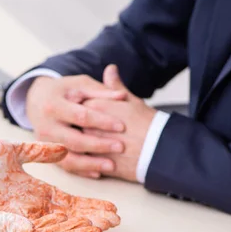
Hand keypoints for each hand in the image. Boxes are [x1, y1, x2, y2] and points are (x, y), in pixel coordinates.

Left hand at [0, 138, 119, 230]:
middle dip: (90, 221)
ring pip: (54, 230)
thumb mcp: (11, 151)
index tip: (110, 209)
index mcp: (33, 191)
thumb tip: (63, 149)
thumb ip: (37, 151)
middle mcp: (29, 208)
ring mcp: (18, 219)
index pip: (67, 202)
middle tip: (113, 222)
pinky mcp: (6, 229)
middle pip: (66, 218)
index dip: (88, 206)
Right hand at [0, 191, 102, 231]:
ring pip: (48, 228)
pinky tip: (69, 212)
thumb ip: (0, 224)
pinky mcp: (5, 218)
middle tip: (108, 223)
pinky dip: (54, 215)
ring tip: (98, 216)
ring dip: (72, 222)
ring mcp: (9, 230)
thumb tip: (28, 230)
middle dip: (80, 231)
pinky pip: (35, 219)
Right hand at [26, 74, 127, 177]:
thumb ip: (100, 91)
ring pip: (68, 158)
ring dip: (90, 163)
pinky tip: (98, 172)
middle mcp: (46, 126)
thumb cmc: (64, 91)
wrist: (37, 100)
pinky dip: (81, 171)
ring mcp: (45, 142)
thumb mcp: (79, 85)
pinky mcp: (47, 153)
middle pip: (74, 140)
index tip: (122, 126)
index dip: (102, 122)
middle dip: (98, 145)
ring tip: (112, 166)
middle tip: (121, 147)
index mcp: (53, 105)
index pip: (80, 116)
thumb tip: (123, 96)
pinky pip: (64, 166)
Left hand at [81, 65, 156, 181]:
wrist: (158, 150)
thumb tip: (110, 69)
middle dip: (76, 129)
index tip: (88, 115)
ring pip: (73, 145)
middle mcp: (86, 124)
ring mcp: (86, 145)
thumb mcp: (130, 100)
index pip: (78, 106)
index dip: (83, 111)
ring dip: (78, 146)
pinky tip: (91, 159)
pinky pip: (79, 162)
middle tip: (89, 132)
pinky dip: (82, 162)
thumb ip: (114, 87)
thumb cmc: (146, 123)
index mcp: (93, 106)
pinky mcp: (89, 162)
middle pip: (72, 126)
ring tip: (92, 147)